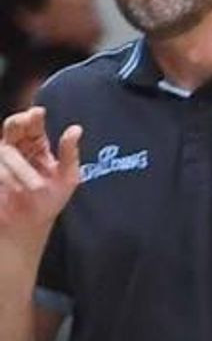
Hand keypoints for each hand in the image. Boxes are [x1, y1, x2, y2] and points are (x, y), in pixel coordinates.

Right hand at [0, 111, 83, 252]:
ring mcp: (0, 161)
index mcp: (35, 145)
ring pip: (5, 150)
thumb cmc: (49, 201)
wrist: (28, 227)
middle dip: (16, 124)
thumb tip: (75, 129)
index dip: (32, 116)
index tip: (37, 113)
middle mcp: (15, 148)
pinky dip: (7, 177)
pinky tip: (16, 190)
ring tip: (35, 187)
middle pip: (11, 127)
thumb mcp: (67, 178)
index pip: (31, 124)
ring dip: (19, 168)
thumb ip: (69, 153)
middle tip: (22, 124)